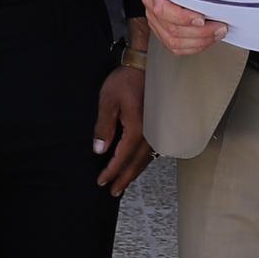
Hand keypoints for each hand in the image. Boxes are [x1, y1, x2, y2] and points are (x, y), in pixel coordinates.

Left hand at [91, 61, 153, 196]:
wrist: (145, 65)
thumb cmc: (126, 81)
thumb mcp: (108, 101)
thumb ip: (103, 127)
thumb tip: (100, 150)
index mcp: (136, 130)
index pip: (122, 157)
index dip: (111, 171)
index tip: (101, 181)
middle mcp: (150, 134)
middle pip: (136, 163)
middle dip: (124, 178)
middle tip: (113, 192)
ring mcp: (156, 131)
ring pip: (146, 159)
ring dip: (134, 172)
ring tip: (124, 183)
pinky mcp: (158, 126)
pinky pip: (151, 150)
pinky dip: (142, 161)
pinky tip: (137, 164)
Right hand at [142, 0, 225, 56]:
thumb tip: (201, 8)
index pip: (163, 10)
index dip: (183, 18)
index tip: (202, 19)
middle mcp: (152, 7)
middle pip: (171, 29)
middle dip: (199, 32)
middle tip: (219, 27)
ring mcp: (156, 21)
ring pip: (174, 41)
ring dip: (199, 42)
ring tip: (216, 34)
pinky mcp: (164, 30)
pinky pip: (176, 46)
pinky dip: (193, 47)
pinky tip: (206, 40)